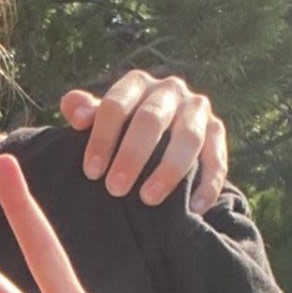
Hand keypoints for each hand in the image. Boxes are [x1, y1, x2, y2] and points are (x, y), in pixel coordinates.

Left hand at [60, 69, 230, 207]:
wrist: (166, 129)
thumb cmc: (122, 126)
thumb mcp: (102, 117)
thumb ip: (84, 111)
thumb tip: (74, 111)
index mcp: (136, 83)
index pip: (115, 105)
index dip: (102, 138)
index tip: (91, 172)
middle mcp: (170, 90)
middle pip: (151, 119)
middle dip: (132, 155)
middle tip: (115, 188)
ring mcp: (197, 109)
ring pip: (188, 137)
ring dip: (168, 170)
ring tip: (148, 199)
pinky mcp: (218, 131)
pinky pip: (217, 159)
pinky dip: (208, 184)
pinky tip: (194, 208)